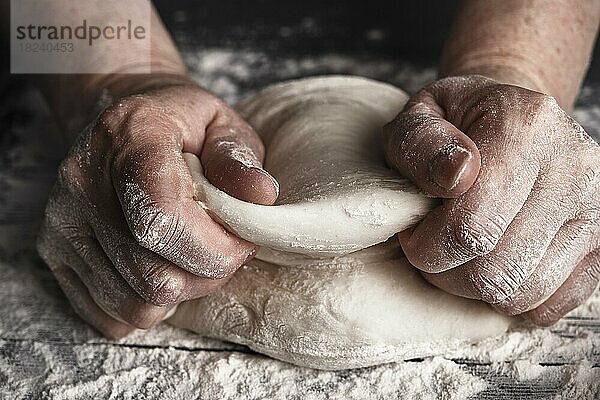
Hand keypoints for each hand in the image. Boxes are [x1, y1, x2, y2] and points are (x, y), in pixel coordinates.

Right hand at [37, 80, 278, 337]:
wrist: (119, 122)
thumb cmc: (180, 126)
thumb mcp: (222, 125)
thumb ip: (239, 158)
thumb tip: (261, 195)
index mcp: (129, 137)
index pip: (163, 218)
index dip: (214, 247)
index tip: (241, 243)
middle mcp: (82, 180)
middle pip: (152, 274)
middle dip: (206, 275)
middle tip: (222, 250)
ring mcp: (62, 221)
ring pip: (134, 304)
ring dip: (180, 294)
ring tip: (191, 256)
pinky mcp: (54, 252)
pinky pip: (110, 315)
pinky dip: (147, 306)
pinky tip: (160, 268)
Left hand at [384, 75, 599, 325]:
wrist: (516, 120)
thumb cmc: (457, 123)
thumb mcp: (421, 116)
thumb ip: (421, 142)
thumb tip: (456, 175)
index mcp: (525, 128)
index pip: (469, 226)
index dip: (426, 247)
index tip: (412, 235)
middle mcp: (572, 166)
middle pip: (495, 270)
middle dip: (445, 274)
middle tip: (431, 251)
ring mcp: (596, 206)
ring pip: (522, 294)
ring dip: (476, 291)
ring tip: (460, 257)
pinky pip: (552, 304)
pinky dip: (513, 301)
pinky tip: (493, 268)